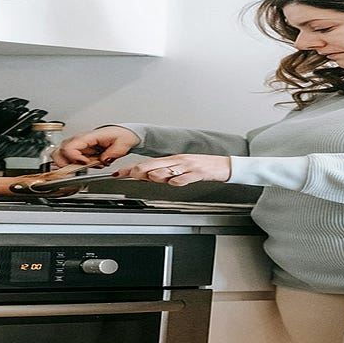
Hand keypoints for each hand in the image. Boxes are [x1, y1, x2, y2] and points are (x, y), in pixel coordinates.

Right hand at [51, 126, 141, 166]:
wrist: (123, 134)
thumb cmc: (121, 136)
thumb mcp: (122, 144)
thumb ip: (112, 153)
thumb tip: (102, 160)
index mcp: (89, 137)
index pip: (70, 146)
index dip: (74, 158)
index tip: (85, 163)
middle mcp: (80, 141)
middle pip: (59, 151)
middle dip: (66, 164)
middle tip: (80, 168)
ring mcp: (78, 146)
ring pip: (61, 156)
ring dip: (69, 165)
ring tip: (85, 167)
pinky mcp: (80, 151)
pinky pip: (69, 159)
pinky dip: (74, 166)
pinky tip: (88, 165)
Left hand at [112, 154, 231, 185]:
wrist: (223, 165)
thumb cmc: (203, 167)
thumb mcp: (183, 167)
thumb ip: (167, 172)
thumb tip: (150, 177)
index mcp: (173, 159)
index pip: (149, 163)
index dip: (133, 168)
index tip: (120, 173)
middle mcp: (178, 161)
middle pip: (154, 165)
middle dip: (140, 170)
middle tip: (130, 174)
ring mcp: (188, 166)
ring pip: (168, 170)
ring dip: (157, 175)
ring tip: (151, 178)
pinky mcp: (198, 173)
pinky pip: (185, 178)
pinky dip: (178, 181)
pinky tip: (174, 183)